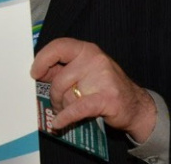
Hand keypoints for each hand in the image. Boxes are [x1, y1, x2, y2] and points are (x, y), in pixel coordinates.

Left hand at [31, 37, 155, 141]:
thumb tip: (38, 72)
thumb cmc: (106, 87)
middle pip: (59, 79)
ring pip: (67, 95)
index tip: (35, 73)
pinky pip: (77, 108)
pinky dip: (65, 117)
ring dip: (62, 107)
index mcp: (87, 50)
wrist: (136, 106)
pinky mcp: (107, 98)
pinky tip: (58, 123)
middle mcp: (95, 60)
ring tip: (65, 111)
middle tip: (56, 103)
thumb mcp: (86, 70)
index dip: (43, 59)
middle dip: (54, 95)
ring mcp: (103, 78)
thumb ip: (64, 68)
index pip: (59, 46)